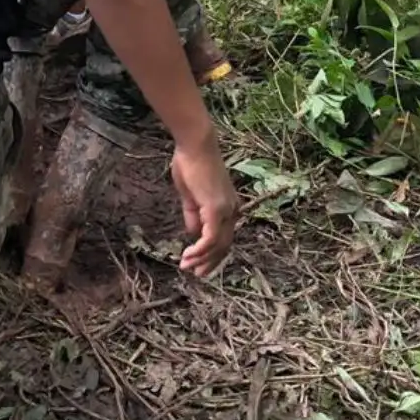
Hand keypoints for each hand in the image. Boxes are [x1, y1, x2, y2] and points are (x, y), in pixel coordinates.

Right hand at [171, 138, 238, 276]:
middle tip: (195, 274)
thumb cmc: (190, 164)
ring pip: (218, 245)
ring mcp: (226, 210)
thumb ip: (193, 214)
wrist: (195, 145)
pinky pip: (210, 238)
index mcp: (228, 207)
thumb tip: (193, 234)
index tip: (196, 263)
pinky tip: (189, 256)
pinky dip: (201, 250)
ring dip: (202, 259)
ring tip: (187, 267)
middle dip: (210, 262)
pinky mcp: (216, 209)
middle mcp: (232, 211)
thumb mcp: (190, 195)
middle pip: (224, 245)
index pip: (224, 237)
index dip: (211, 253)